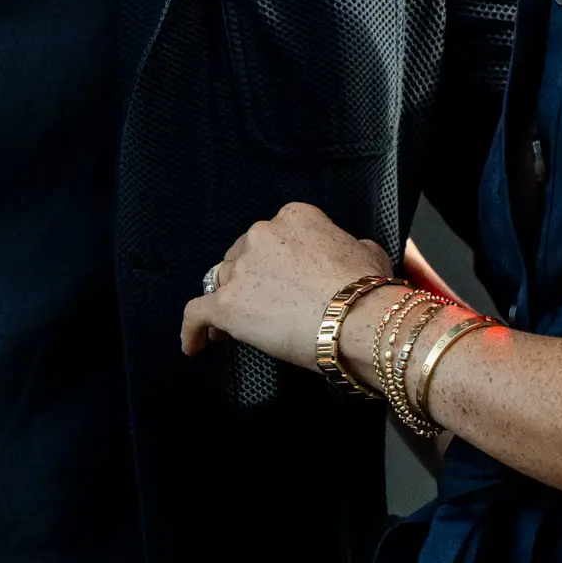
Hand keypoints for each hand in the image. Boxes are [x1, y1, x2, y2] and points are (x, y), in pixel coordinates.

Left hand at [180, 203, 397, 368]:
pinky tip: (194, 344)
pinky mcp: (226, 305)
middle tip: (258, 307)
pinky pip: (196, 314)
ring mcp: (241, 270)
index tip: (274, 280)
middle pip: (241, 257)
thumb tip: (350, 253)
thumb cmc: (367, 291)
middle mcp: (262, 236)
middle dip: (247, 281)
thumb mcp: (369, 252)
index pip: (271, 237)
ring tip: (227, 331)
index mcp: (294, 218)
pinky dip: (192, 330)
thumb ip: (347, 246)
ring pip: (220, 283)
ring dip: (225, 303)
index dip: (269, 262)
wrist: (358, 321)